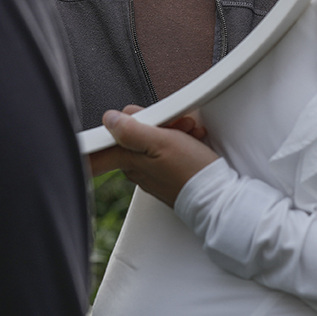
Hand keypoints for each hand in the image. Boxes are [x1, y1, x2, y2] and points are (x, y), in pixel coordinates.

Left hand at [90, 107, 219, 206]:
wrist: (215, 196)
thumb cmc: (190, 171)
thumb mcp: (161, 141)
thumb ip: (131, 130)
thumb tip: (109, 120)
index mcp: (128, 159)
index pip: (101, 147)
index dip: (116, 125)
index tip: (129, 120)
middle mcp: (135, 168)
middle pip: (134, 133)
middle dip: (156, 122)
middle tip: (175, 124)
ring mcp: (150, 172)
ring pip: (152, 139)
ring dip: (172, 130)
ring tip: (189, 132)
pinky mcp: (165, 175)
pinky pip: (165, 150)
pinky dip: (179, 141)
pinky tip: (192, 140)